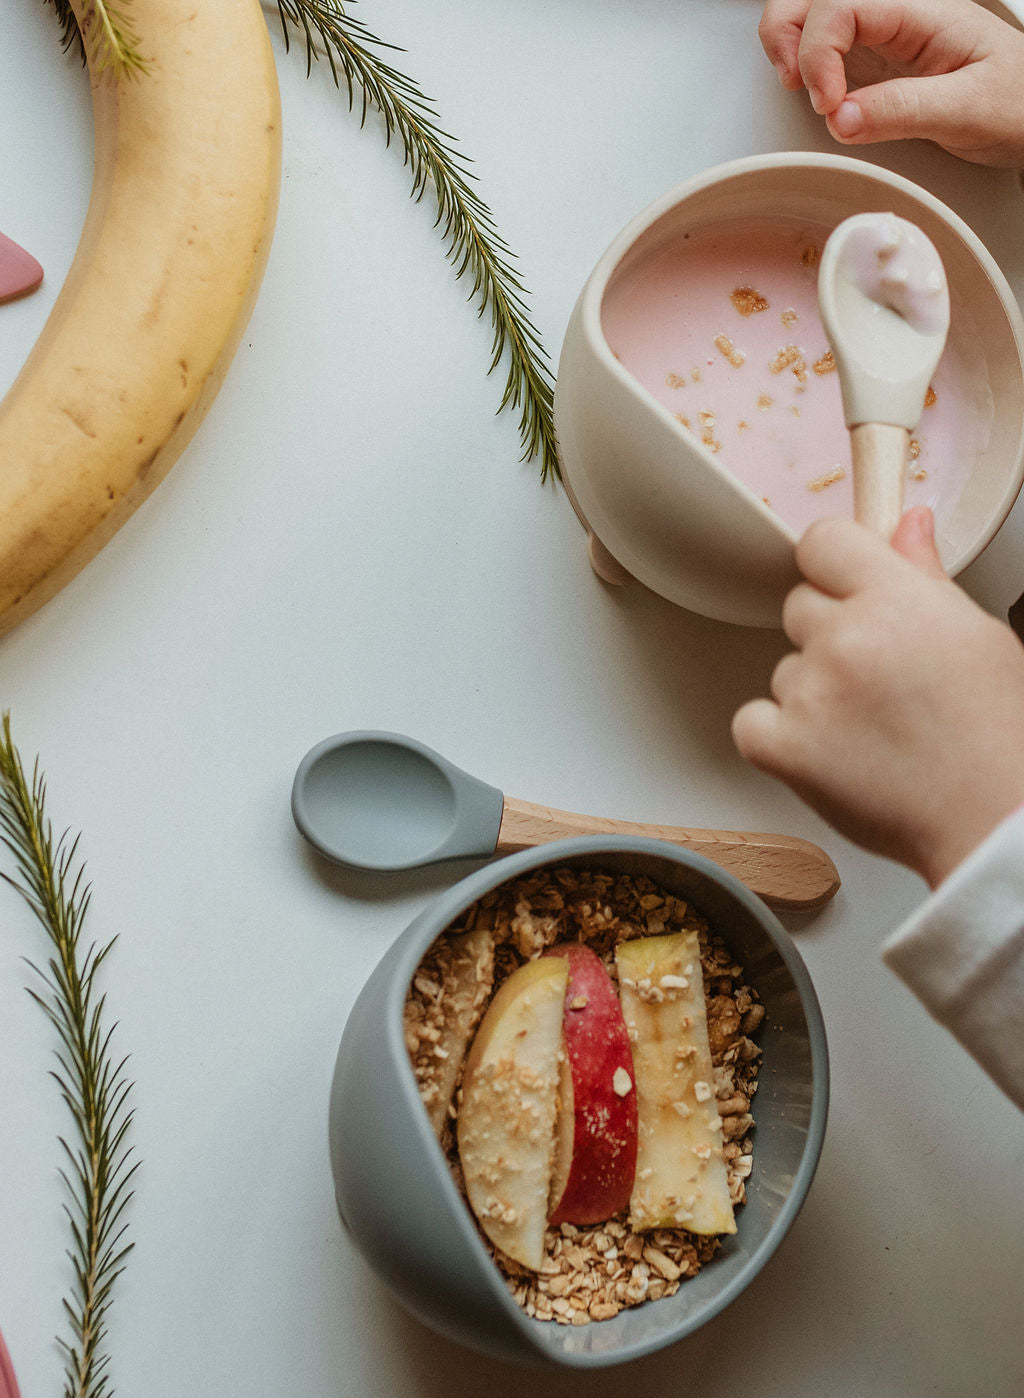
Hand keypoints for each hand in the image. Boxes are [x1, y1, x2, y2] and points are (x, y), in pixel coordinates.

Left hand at [732, 508, 1023, 886]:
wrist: (993, 816)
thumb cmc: (997, 734)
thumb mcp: (977, 634)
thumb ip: (925, 574)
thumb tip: (907, 524)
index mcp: (896, 599)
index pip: (822, 542)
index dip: (835, 567)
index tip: (848, 589)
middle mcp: (846, 638)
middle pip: (798, 606)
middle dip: (830, 634)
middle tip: (878, 676)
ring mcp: (810, 693)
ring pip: (783, 668)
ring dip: (812, 691)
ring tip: (871, 727)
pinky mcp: (784, 748)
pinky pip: (751, 721)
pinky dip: (777, 736)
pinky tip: (828, 750)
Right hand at [759, 0, 1023, 165]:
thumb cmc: (1013, 101)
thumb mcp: (965, 110)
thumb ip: (901, 112)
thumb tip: (840, 119)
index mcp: (921, 10)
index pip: (845, 6)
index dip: (821, 52)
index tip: (827, 104)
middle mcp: (896, 11)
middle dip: (788, 37)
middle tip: (798, 88)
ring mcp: (882, 31)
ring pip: (810, 12)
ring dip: (787, 43)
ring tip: (799, 87)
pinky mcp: (873, 55)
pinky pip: (823, 41)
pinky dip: (801, 59)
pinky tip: (813, 89)